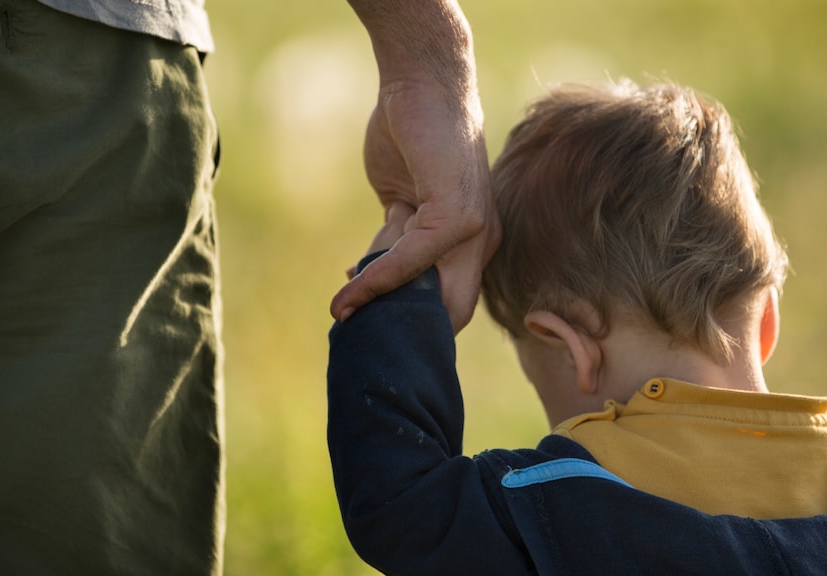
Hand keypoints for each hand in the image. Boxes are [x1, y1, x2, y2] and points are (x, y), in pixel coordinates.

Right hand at [330, 77, 500, 332]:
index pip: (454, 302)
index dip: (417, 322)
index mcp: (474, 240)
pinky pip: (408, 261)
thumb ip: (397, 238)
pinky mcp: (456, 216)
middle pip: (453, 313)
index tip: (376, 328)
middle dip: (409, 331)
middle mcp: (482, 240)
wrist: (422, 84)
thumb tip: (372, 275)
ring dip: (383, 310)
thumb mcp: (403, 199)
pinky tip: (347, 290)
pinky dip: (375, 280)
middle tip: (363, 338)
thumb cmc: (411, 137)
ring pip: (429, 294)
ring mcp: (474, 230)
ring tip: (344, 319)